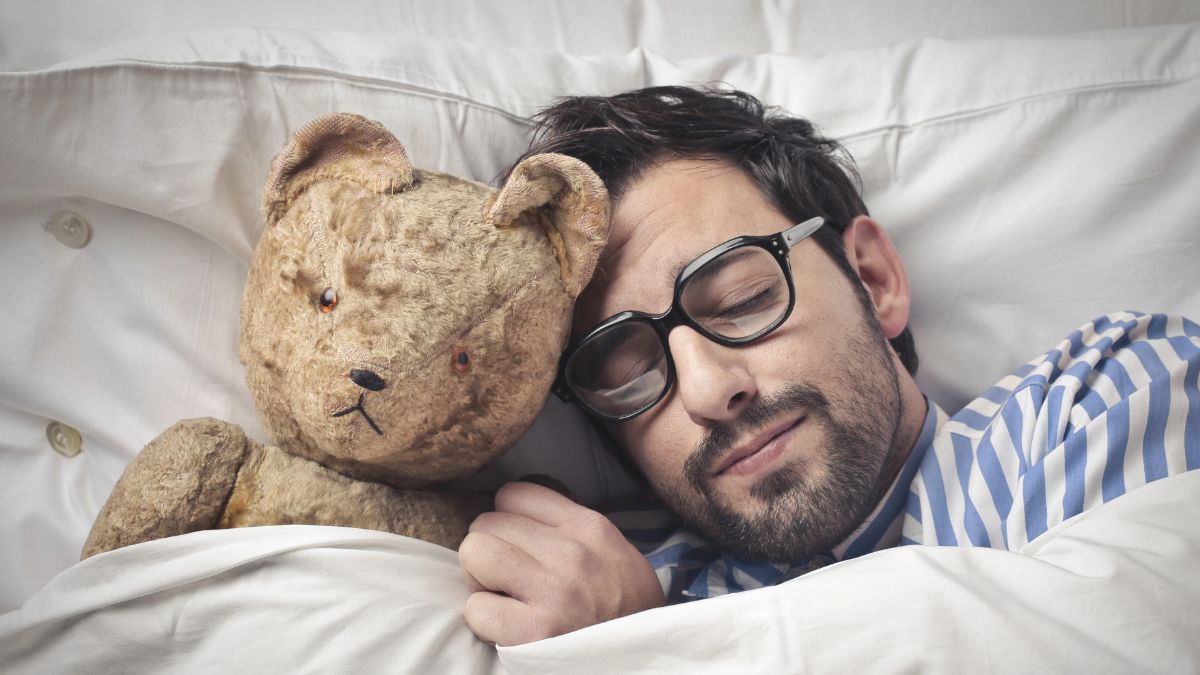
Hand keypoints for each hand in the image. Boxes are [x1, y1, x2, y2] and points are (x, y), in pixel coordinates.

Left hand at [459, 481, 665, 645]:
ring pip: (474, 553)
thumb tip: (515, 516)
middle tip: (509, 577)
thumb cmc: (625, 606)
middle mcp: (571, 553)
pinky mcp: (535, 632)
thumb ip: (568, 527)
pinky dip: (485, 620)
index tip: (518, 544)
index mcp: (589, 527)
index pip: (513, 494)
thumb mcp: (612, 549)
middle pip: (486, 523)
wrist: (648, 658)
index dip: (507, 520)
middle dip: (490, 550)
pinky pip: (476, 608)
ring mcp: (553, 592)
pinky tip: (509, 625)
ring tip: (505, 596)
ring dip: (481, 579)